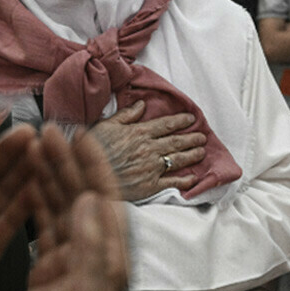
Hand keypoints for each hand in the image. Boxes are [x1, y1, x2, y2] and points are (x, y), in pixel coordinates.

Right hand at [0, 126, 127, 290]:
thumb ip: (91, 245)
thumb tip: (90, 199)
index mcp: (110, 252)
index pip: (104, 196)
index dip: (93, 164)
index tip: (80, 135)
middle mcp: (95, 249)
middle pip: (82, 193)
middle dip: (68, 161)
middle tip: (50, 130)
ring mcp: (72, 256)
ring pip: (63, 203)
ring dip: (51, 173)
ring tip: (36, 144)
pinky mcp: (50, 265)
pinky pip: (45, 222)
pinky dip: (37, 198)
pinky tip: (29, 179)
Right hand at [89, 100, 206, 200]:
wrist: (86, 176)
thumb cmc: (93, 150)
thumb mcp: (106, 126)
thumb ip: (126, 115)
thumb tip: (142, 105)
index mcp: (139, 133)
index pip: (166, 124)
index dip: (181, 121)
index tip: (191, 119)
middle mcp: (149, 149)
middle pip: (176, 141)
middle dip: (192, 138)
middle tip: (203, 137)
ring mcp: (151, 168)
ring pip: (178, 159)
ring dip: (192, 155)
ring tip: (202, 152)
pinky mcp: (150, 186)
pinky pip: (172, 182)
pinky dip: (185, 180)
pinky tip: (193, 178)